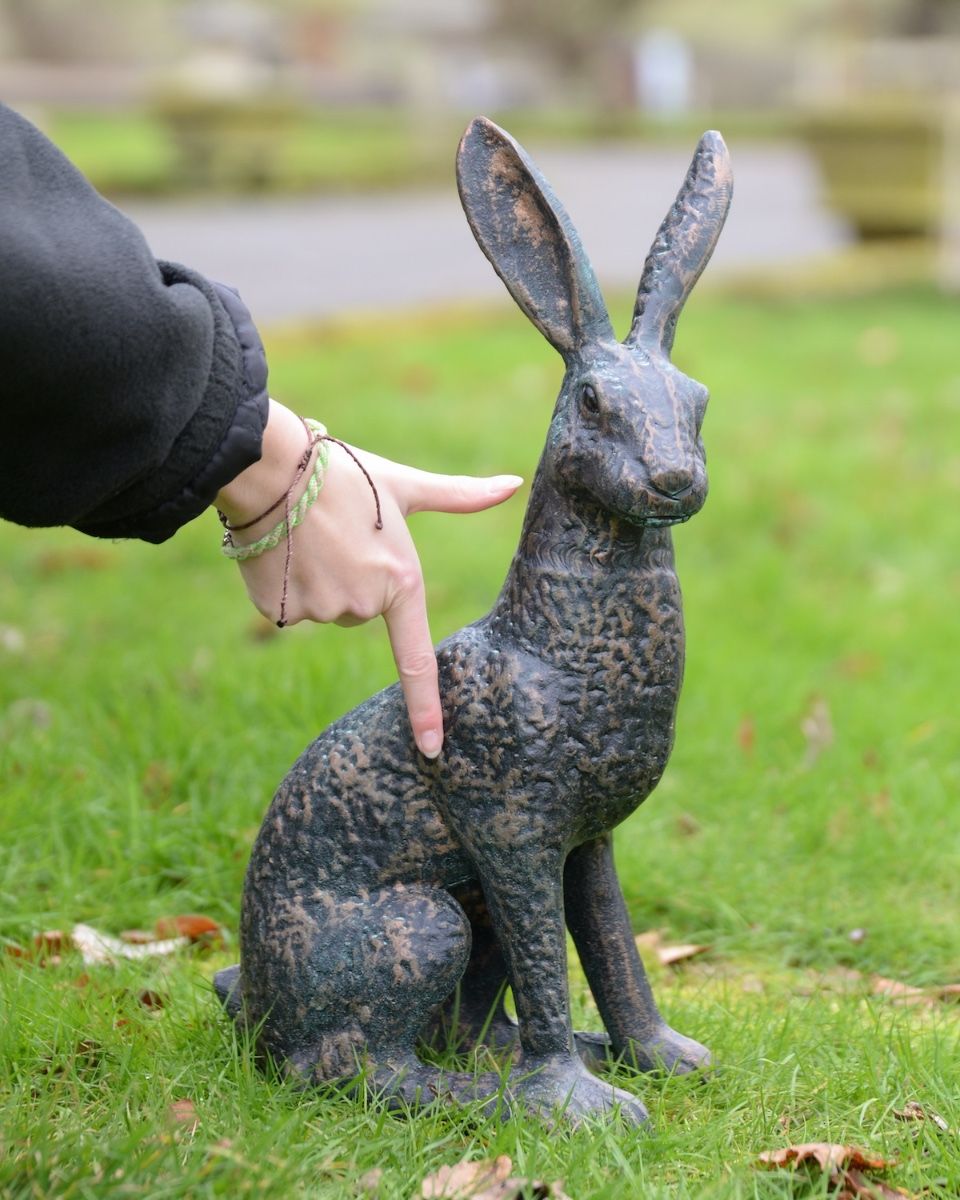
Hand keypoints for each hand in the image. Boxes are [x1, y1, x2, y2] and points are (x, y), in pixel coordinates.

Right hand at [215, 401, 521, 757]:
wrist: (274, 467)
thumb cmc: (346, 474)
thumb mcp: (406, 487)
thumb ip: (461, 496)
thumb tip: (515, 484)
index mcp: (401, 582)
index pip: (417, 661)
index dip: (425, 709)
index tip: (433, 750)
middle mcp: (364, 606)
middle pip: (360, 612)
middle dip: (352, 579)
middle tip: (339, 537)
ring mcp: (322, 612)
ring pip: (325, 610)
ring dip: (317, 580)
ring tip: (309, 538)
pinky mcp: (282, 612)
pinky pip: (289, 610)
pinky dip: (285, 585)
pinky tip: (284, 551)